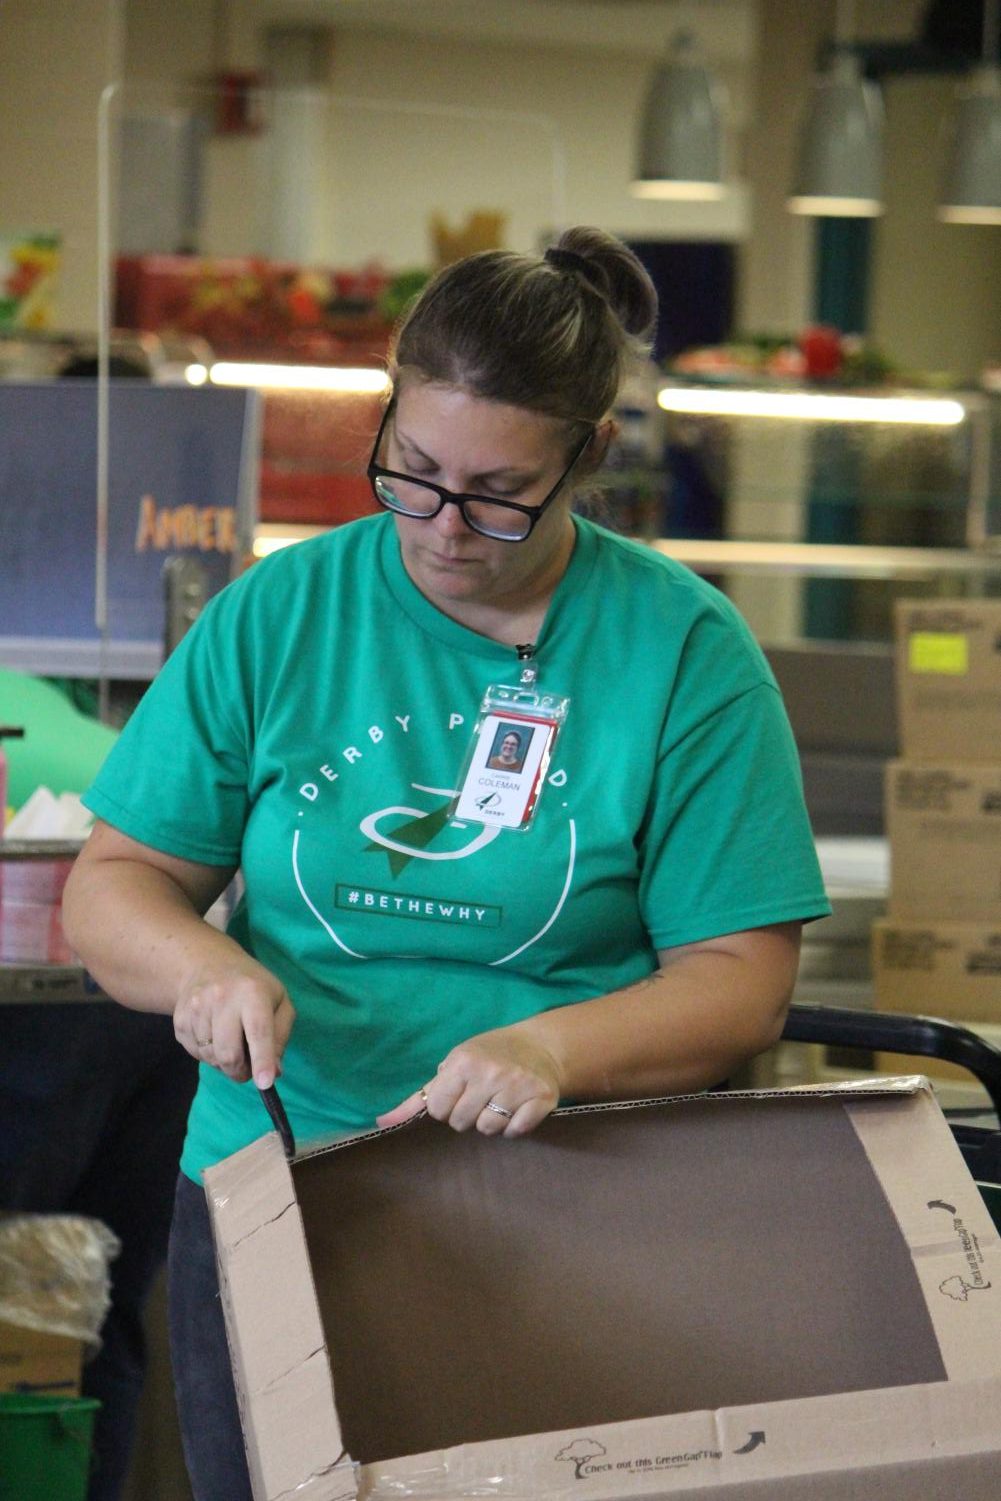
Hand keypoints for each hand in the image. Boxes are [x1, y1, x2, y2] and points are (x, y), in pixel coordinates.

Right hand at [173, 963, 294, 1087]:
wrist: (207, 964)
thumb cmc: (252, 986)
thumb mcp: (279, 1001)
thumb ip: (281, 1036)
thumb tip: (275, 1072)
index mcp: (253, 992)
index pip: (258, 1031)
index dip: (262, 1059)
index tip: (264, 1083)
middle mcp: (222, 998)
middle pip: (229, 1055)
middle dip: (240, 1071)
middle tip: (248, 1067)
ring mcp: (196, 1008)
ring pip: (211, 1058)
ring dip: (223, 1062)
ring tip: (230, 1042)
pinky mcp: (179, 1020)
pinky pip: (195, 1054)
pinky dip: (207, 1054)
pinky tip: (214, 1035)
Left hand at [376, 1025, 562, 1137]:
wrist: (540, 1047)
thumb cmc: (488, 1056)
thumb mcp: (453, 1067)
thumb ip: (419, 1098)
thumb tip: (381, 1123)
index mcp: (464, 1061)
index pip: (438, 1110)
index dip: (446, 1107)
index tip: (460, 1094)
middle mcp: (491, 1071)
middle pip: (462, 1122)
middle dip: (468, 1115)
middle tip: (481, 1097)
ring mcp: (518, 1085)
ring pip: (489, 1130)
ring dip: (492, 1122)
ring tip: (499, 1102)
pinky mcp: (542, 1098)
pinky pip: (516, 1131)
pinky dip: (515, 1127)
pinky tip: (518, 1108)